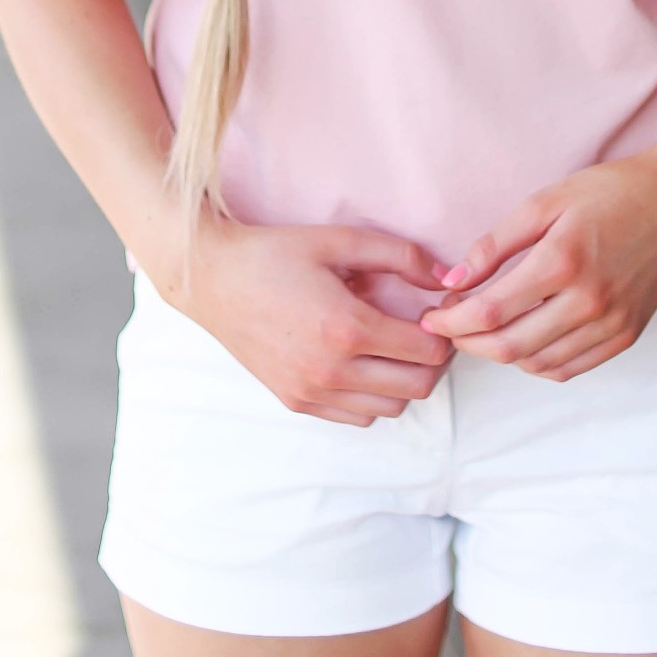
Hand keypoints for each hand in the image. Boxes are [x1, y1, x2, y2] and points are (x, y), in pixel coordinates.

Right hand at [177, 221, 454, 425]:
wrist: (212, 279)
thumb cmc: (274, 254)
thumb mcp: (338, 240)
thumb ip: (399, 255)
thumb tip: (445, 277)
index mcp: (346, 327)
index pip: (428, 351)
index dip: (444, 332)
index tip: (437, 313)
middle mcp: (331, 369)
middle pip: (417, 387)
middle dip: (433, 361)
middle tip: (426, 332)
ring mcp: (312, 391)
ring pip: (390, 408)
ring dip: (404, 381)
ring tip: (395, 347)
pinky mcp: (296, 402)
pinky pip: (357, 417)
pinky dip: (372, 396)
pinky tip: (364, 364)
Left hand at [420, 160, 656, 380]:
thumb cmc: (609, 193)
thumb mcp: (544, 202)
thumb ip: (495, 244)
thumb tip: (452, 281)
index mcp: (562, 262)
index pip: (492, 312)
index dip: (452, 323)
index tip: (431, 319)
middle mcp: (589, 302)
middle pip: (510, 347)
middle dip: (468, 343)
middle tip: (449, 328)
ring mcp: (611, 324)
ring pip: (538, 365)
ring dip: (501, 356)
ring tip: (482, 333)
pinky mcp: (626, 336)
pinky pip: (570, 368)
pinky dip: (537, 364)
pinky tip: (523, 342)